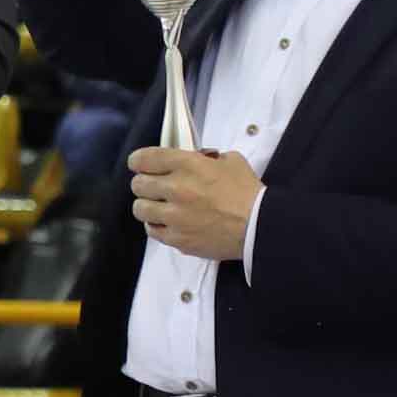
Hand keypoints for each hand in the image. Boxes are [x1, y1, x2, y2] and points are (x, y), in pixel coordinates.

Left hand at [126, 145, 260, 260]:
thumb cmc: (248, 193)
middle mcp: (175, 188)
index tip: (139, 164)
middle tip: (153, 187)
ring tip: (158, 207)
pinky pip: (152, 230)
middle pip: (138, 184)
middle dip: (144, 183)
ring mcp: (174, 216)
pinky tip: (166, 223)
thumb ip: (208, 157)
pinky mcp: (177, 238)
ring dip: (147, 205)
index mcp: (187, 165)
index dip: (138, 161)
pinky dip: (156, 225)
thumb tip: (198, 159)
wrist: (259, 227)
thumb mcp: (232, 161)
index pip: (145, 158)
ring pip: (139, 208)